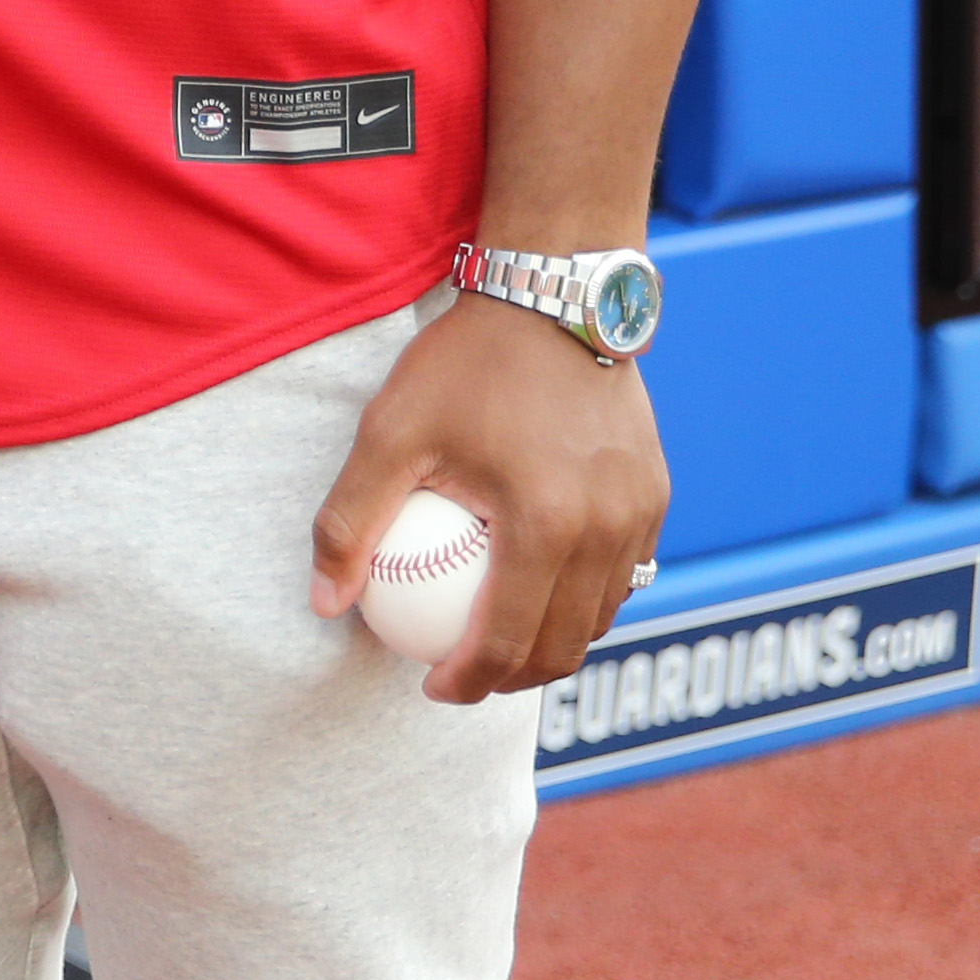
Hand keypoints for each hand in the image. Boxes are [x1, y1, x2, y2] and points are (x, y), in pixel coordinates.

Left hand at [308, 294, 665, 705]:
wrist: (549, 294)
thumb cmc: (464, 362)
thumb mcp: (391, 430)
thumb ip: (352, 519)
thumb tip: (324, 602)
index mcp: (546, 524)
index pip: (507, 641)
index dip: (468, 681)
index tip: (431, 685)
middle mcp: (608, 531)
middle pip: (563, 644)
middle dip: (513, 679)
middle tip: (465, 675)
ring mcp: (641, 516)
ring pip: (600, 616)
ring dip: (554, 644)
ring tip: (500, 642)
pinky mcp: (656, 495)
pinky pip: (624, 574)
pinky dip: (585, 598)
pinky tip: (540, 587)